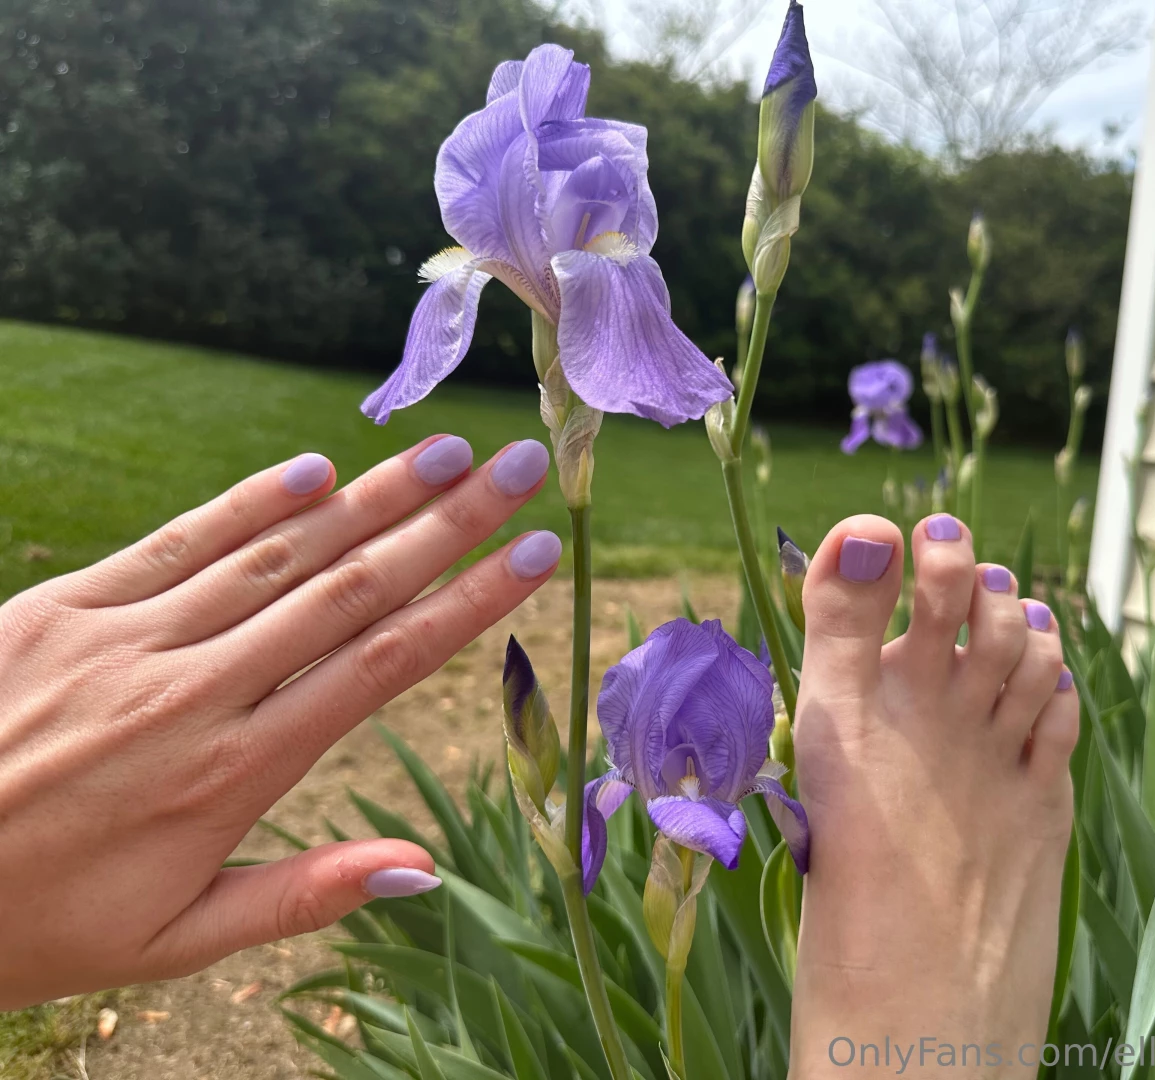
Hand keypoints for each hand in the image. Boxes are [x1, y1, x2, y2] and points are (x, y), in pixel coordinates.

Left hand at [0, 434, 559, 1007]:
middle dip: (447, 523)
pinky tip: (316, 468)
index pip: (382, 665)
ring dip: (370, 497)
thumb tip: (422, 872)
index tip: (536, 556)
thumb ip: (301, 898)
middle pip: (348, 589)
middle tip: (518, 469)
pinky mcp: (58, 609)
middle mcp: (192, 692)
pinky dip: (249, 503)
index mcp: (232, 774)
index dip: (470, 601)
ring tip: (445, 453)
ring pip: (275, 552)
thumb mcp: (171, 943)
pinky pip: (174, 542)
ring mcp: (123, 640)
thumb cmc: (36, 924)